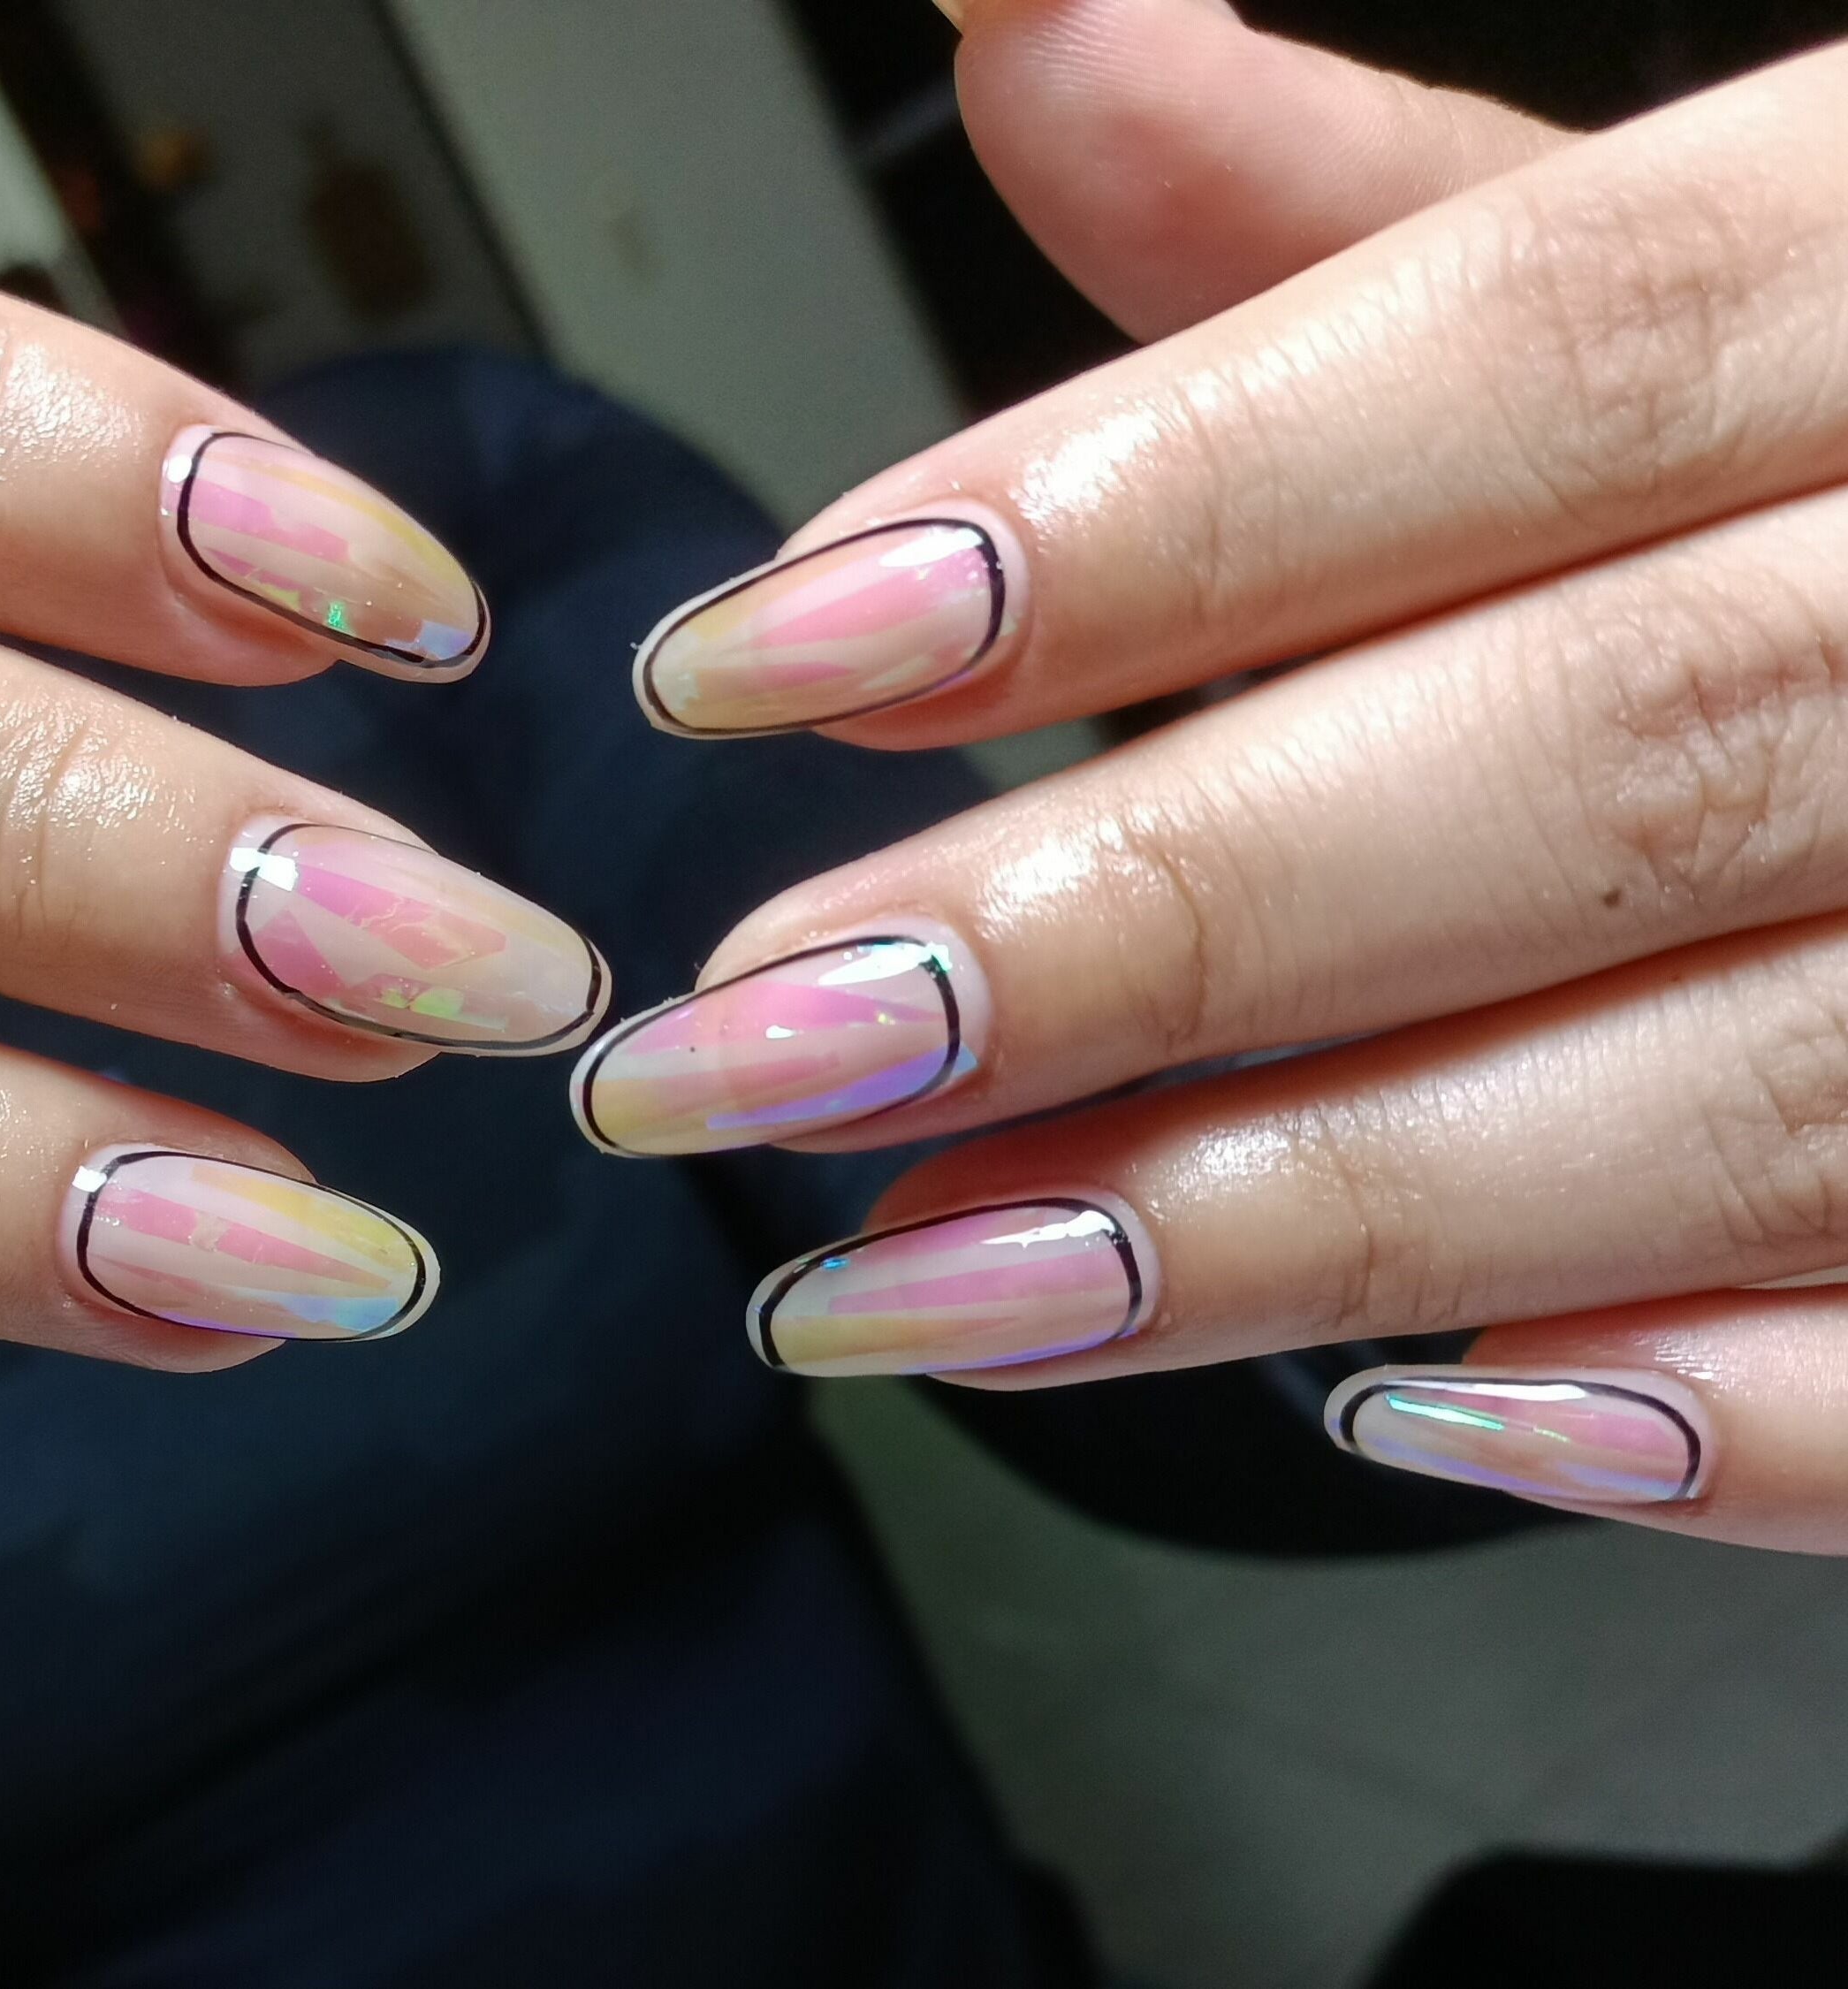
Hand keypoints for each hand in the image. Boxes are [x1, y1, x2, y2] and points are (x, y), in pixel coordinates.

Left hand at [578, 1, 1847, 1549]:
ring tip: (916, 1280)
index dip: (1141, 514)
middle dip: (1139, 922)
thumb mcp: (1730, 256)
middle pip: (1605, 747)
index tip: (759, 665)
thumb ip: (1367, 208)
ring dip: (1298, 1213)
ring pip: (1750, 1084)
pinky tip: (1422, 1430)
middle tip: (766, 1042)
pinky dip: (1743, 1420)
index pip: (1545, 348)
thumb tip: (1018, 22)